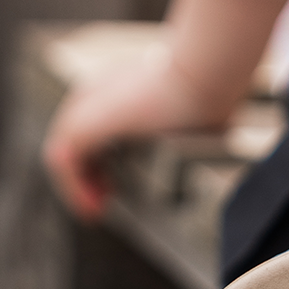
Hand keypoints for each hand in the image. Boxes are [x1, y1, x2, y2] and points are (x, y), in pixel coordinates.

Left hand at [42, 0, 288, 220]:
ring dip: (78, 188)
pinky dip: (74, 190)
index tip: (116, 185)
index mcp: (123, 88)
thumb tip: (224, 131)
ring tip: (95, 211)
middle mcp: (98, 93)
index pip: (100, 127)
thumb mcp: (207, 111)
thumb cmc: (213, 93)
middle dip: (86, 176)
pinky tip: (92, 209)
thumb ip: (204, 120)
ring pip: (67, 156)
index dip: (103, 158)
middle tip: (103, 202)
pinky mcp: (81, 125)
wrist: (201, 77)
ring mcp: (86, 108)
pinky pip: (64, 165)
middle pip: (77, 142)